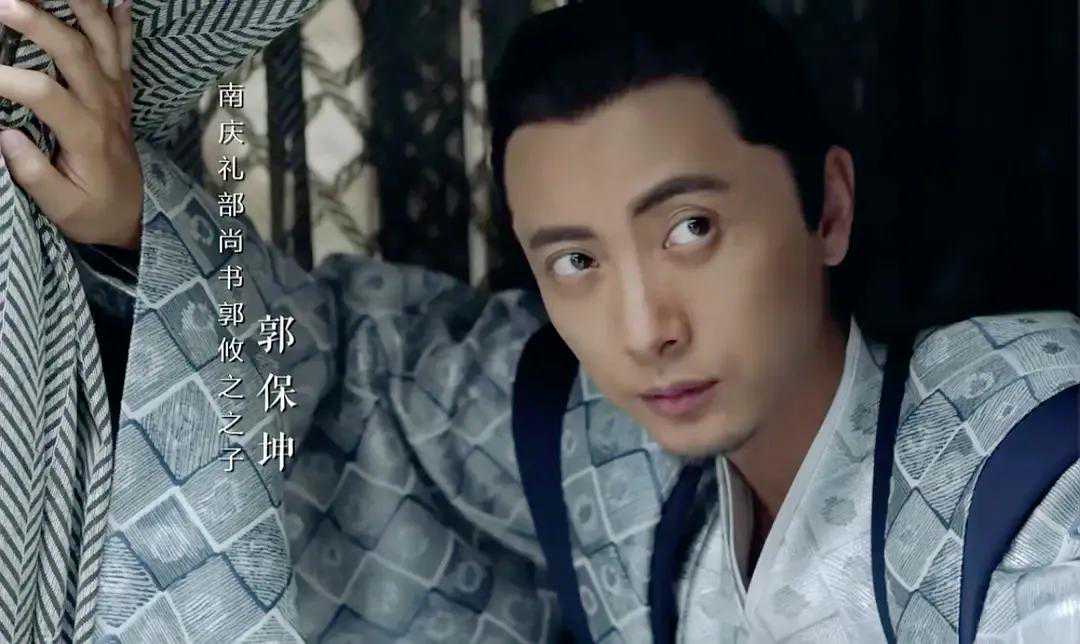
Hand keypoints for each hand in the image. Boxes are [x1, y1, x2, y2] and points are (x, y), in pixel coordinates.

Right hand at [0, 0, 140, 249]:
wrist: (135, 215)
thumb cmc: (93, 211)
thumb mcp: (62, 207)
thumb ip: (34, 174)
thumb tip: (5, 136)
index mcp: (88, 134)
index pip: (46, 94)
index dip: (8, 79)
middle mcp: (106, 106)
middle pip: (75, 52)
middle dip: (39, 22)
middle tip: (4, 3)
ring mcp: (117, 94)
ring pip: (103, 41)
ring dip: (80, 7)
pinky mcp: (123, 92)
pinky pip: (125, 50)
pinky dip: (120, 22)